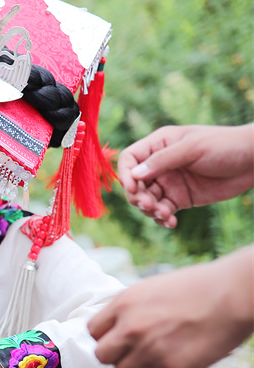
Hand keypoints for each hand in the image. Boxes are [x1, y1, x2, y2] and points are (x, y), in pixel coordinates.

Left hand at [89, 247, 253, 367]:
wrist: (233, 293)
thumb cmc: (197, 286)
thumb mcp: (152, 288)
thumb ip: (130, 308)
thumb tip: (116, 327)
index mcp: (123, 303)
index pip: (92, 331)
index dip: (104, 336)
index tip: (117, 338)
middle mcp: (131, 328)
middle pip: (101, 355)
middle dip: (115, 355)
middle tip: (133, 351)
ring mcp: (150, 349)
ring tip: (156, 357)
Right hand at [118, 124, 253, 227]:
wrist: (253, 161)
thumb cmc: (225, 145)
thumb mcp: (192, 148)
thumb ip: (162, 160)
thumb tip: (134, 176)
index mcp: (159, 145)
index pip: (130, 159)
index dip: (126, 175)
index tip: (133, 189)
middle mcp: (160, 164)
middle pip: (135, 184)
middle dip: (138, 197)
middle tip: (151, 205)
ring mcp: (169, 182)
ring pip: (147, 200)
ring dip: (150, 210)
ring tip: (165, 215)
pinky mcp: (180, 198)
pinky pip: (162, 211)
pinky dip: (162, 219)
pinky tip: (171, 222)